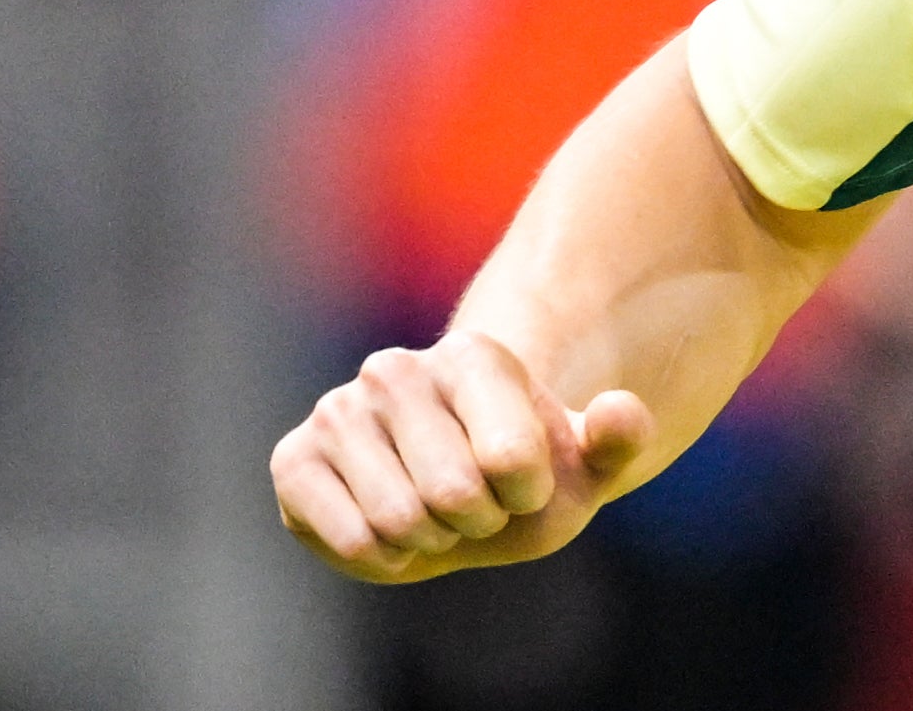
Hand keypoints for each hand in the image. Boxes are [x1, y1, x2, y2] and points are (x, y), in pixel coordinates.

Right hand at [270, 330, 651, 581]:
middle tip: (472, 504)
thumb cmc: (521, 479)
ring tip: (430, 512)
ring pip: (399, 518)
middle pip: (455, 493)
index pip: (513, 457)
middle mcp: (398, 368)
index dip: (527, 493)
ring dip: (429, 538)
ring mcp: (339, 408)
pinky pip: (349, 538)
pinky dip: (380, 557)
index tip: (521, 482)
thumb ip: (619, 437)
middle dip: (476, 520)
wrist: (454, 499)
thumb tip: (618, 409)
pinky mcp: (293, 459)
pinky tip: (386, 531)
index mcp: (475, 355)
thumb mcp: (584, 466)